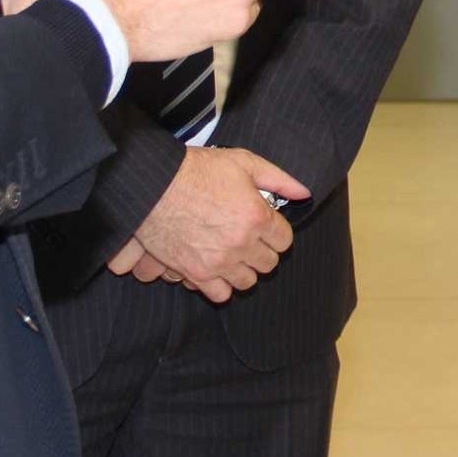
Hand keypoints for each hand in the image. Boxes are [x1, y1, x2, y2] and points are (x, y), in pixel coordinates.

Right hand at [105, 146, 309, 303]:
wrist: (153, 185)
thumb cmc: (197, 170)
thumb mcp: (243, 162)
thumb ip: (279, 179)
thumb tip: (304, 194)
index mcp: (256, 217)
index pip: (284, 240)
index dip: (276, 232)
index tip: (266, 226)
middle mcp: (241, 244)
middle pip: (269, 264)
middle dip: (262, 250)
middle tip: (248, 238)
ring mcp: (219, 262)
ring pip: (247, 282)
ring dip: (243, 269)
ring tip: (232, 254)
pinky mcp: (196, 273)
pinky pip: (220, 294)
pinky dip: (220, 285)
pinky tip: (216, 268)